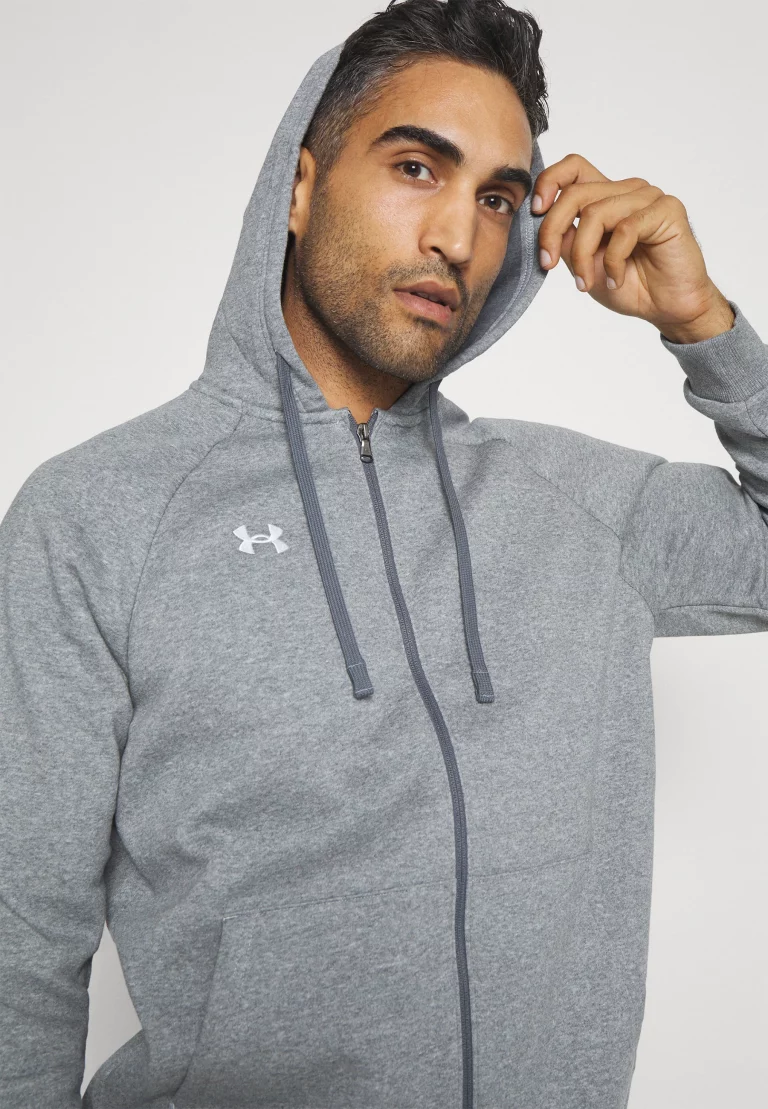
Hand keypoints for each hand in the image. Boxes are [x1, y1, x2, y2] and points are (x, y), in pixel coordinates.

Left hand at [533, 153, 733, 341]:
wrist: (667, 308)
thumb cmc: (630, 285)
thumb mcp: (584, 263)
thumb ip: (565, 238)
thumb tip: (541, 219)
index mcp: (606, 197)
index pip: (573, 168)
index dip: (549, 182)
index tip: (535, 212)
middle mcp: (627, 191)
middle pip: (575, 193)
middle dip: (553, 231)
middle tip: (548, 264)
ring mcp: (648, 197)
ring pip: (596, 213)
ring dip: (583, 255)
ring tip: (587, 283)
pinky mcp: (667, 210)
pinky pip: (625, 230)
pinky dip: (614, 262)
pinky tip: (617, 281)